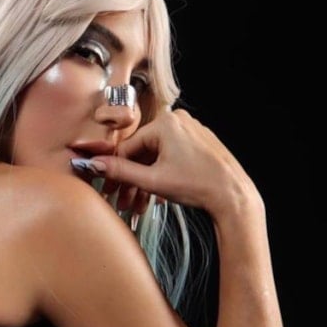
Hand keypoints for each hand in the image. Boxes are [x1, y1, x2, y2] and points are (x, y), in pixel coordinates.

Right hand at [93, 108, 263, 217]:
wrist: (234, 197)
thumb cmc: (198, 185)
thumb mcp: (153, 180)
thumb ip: (120, 172)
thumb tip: (92, 165)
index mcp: (165, 122)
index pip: (128, 147)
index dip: (115, 170)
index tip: (107, 187)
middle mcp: (178, 120)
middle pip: (142, 153)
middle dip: (132, 180)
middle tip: (123, 200)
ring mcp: (191, 131)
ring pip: (156, 157)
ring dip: (145, 181)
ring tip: (139, 205)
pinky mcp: (199, 143)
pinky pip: (171, 157)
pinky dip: (161, 175)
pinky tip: (155, 196)